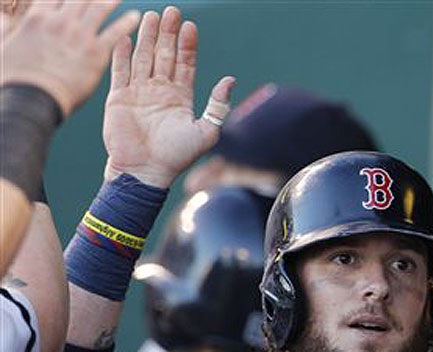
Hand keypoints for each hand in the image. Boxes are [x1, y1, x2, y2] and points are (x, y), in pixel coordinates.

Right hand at [0, 0, 139, 116]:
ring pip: (99, 8)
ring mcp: (79, 36)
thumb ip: (6, 30)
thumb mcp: (3, 46)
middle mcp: (60, 21)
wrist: (31, 98)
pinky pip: (115, 33)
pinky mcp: (95, 53)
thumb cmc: (14, 78)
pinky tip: (137, 17)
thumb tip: (4, 20)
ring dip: (112, 0)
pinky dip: (127, 23)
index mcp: (38, 18)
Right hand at [102, 7, 234, 187]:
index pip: (185, 65)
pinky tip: (127, 37)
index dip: (187, 46)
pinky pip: (121, 71)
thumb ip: (218, 106)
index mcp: (180, 98)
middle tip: (172, 11)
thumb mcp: (206, 132)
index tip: (190, 26)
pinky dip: (123, 54)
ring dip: (148, 38)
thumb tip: (230, 80)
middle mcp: (160, 91)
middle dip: (168, 34)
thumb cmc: (176, 156)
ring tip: (152, 16)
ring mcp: (139, 93)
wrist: (145, 172)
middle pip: (165, 55)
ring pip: (144, 58)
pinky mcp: (119, 98)